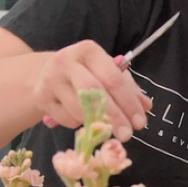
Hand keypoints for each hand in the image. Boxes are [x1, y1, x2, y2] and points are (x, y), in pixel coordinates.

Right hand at [32, 41, 150, 140]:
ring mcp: (51, 79)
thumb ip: (127, 88)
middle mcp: (67, 61)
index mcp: (88, 51)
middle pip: (95, 93)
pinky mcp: (41, 97)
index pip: (112, 78)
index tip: (139, 122)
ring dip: (96, 123)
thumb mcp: (106, 73)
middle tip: (127, 135)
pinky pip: (67, 119)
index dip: (128, 102)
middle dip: (115, 117)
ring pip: (79, 110)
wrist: (44, 74)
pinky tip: (80, 116)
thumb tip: (145, 106)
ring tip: (105, 126)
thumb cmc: (84, 73)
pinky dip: (79, 124)